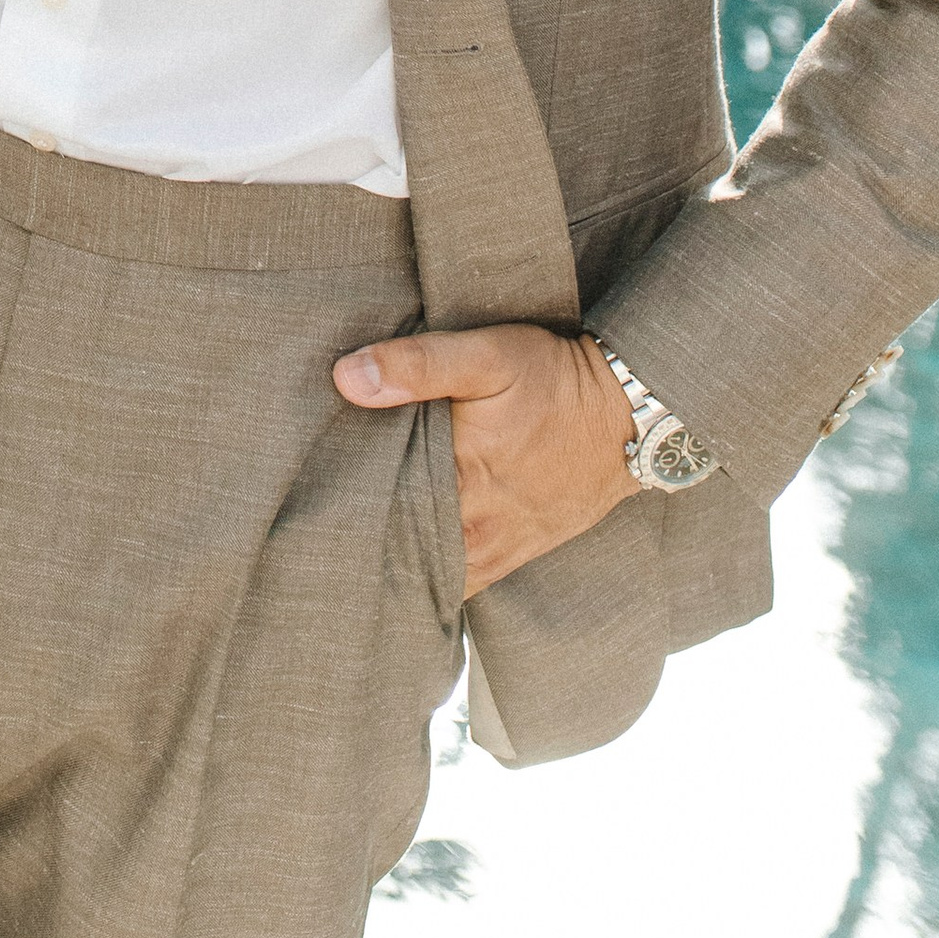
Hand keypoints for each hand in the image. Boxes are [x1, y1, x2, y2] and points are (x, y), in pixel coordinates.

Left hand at [335, 322, 636, 595]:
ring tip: (354, 553)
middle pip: (402, 550)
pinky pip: (466, 582)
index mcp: (459, 481)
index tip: (307, 507)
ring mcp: (499, 547)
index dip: (342, 511)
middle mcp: (476, 528)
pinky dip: (436, 576)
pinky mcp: (518, 552)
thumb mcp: (488, 355)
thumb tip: (346, 378)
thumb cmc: (554, 380)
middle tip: (317, 534)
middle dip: (363, 544)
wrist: (631, 415)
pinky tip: (409, 565)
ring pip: (433, 573)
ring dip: (400, 563)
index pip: (382, 512)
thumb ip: (418, 366)